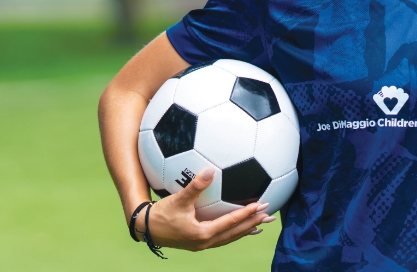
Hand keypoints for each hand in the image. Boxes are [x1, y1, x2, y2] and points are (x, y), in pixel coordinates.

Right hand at [135, 168, 273, 250]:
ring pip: (230, 237)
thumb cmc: (161, 214)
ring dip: (246, 229)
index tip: (262, 205)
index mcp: (203, 233)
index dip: (248, 213)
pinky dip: (235, 232)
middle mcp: (205, 242)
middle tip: (270, 215)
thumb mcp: (178, 199)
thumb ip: (195, 186)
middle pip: (235, 233)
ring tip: (262, 223)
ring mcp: (203, 244)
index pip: (231, 222)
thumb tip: (210, 170)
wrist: (146, 229)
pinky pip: (223, 237)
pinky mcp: (199, 242)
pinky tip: (240, 226)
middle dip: (253, 223)